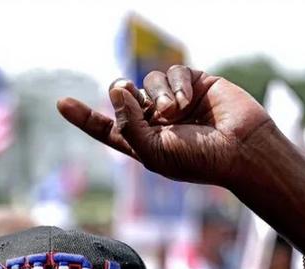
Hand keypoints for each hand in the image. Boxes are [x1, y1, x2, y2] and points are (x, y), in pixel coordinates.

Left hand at [57, 66, 272, 185]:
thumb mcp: (154, 152)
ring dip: (158, 94)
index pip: (106, 128)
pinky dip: (177, 84)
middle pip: (124, 96)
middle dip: (124, 94)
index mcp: (142, 143)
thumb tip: (116, 89)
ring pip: (148, 81)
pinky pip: (173, 71)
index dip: (85, 116)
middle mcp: (155, 121)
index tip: (62, 103)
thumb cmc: (199, 160)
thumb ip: (129, 124)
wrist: (241, 149)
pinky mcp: (194, 83)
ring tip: (176, 112)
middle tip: (131, 97)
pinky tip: (190, 100)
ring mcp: (175, 101)